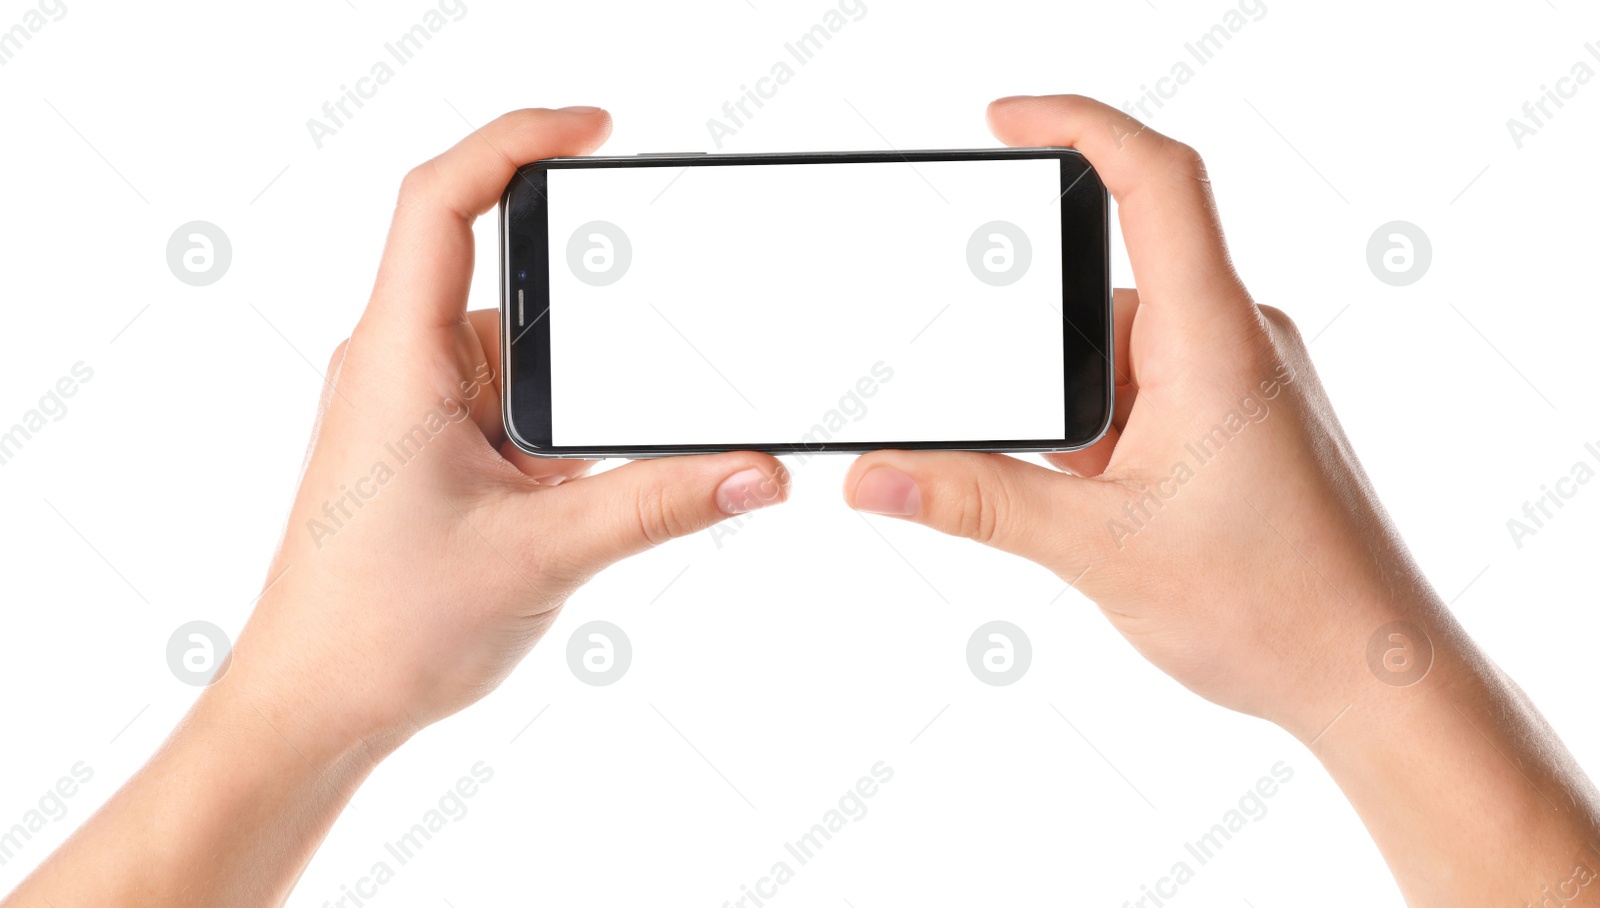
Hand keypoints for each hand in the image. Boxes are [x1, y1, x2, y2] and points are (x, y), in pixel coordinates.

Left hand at [227, 106, 790, 754]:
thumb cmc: (380, 628)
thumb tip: (758, 469)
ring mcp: (417, 407)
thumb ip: (660, 505)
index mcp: (400, 357)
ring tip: (567, 488)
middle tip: (624, 378)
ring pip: (519, 354)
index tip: (597, 129)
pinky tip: (566, 500)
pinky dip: (558, 437)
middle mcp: (402, 364)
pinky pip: (513, 405)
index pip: (442, 200)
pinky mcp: (436, 448)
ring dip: (570, 401)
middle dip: (580, 320)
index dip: (516, 139)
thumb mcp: (544, 555)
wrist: (313, 706)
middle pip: (503, 277)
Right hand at [846, 94, 1407, 734]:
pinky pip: (1154, 386)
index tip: (1001, 119)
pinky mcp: (1246, 411)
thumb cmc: (1273, 605)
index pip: (1155, 179)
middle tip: (1072, 469)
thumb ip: (976, 503)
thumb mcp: (1098, 550)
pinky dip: (1117, 436)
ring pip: (1124, 352)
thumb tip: (874, 476)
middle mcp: (1236, 336)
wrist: (1370, 672)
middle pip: (1107, 291)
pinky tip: (1130, 510)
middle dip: (1057, 376)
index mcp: (1212, 339)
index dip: (1077, 124)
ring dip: (1089, 422)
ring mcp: (1246, 374)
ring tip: (1113, 509)